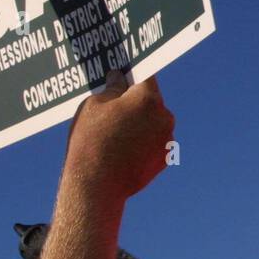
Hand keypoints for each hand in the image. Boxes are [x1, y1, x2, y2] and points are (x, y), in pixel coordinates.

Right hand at [64, 74, 173, 200]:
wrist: (97, 186)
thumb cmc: (91, 140)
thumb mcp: (93, 106)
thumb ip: (111, 88)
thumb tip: (118, 79)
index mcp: (147, 98)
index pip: (144, 76)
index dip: (132, 74)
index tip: (124, 73)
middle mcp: (164, 116)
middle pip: (151, 100)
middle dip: (135, 101)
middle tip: (113, 108)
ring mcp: (167, 139)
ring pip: (154, 122)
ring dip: (141, 122)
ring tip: (115, 133)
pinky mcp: (165, 158)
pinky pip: (155, 141)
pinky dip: (144, 142)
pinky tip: (124, 149)